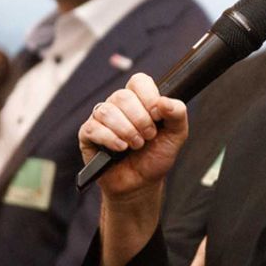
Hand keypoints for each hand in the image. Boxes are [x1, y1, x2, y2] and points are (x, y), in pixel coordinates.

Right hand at [79, 73, 188, 201]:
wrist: (141, 184)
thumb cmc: (155, 157)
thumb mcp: (176, 136)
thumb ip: (177, 114)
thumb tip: (165, 101)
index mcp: (139, 99)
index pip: (138, 81)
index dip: (149, 97)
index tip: (158, 116)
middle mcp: (118, 105)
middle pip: (122, 96)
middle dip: (140, 120)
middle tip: (148, 137)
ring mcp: (101, 119)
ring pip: (107, 111)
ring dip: (126, 131)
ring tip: (135, 145)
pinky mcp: (88, 134)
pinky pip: (94, 128)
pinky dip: (111, 139)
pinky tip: (121, 149)